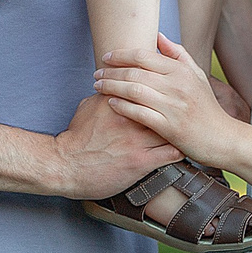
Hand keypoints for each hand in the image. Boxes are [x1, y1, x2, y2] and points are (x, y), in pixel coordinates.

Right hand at [53, 91, 180, 199]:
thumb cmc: (76, 138)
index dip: (163, 86)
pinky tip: (182, 146)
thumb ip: (106, 95)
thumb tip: (117, 86)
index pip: (149, 86)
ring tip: (185, 127)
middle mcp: (130, 118)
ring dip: (179, 128)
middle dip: (176, 104)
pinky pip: (171, 152)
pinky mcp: (141, 161)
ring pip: (172, 127)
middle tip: (184, 107)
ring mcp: (137, 140)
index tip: (170, 90)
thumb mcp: (87, 107)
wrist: (66, 166)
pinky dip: (180, 148)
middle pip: (164, 104)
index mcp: (118, 101)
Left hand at [94, 34, 243, 169]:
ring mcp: (173, 106)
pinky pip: (139, 114)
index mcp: (181, 71)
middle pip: (135, 72)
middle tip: (96, 73)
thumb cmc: (207, 106)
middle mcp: (176, 86)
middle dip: (110, 72)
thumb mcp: (197, 75)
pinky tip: (110, 104)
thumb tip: (158, 35)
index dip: (121, 55)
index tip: (106, 57)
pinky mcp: (169, 127)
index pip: (144, 56)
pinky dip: (122, 107)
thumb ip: (177, 54)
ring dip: (111, 87)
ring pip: (134, 91)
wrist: (222, 138)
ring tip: (98, 86)